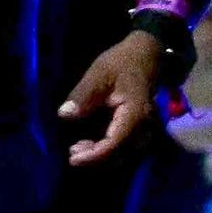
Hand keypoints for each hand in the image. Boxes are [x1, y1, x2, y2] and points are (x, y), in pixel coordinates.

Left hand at [58, 28, 169, 165]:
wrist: (146, 55)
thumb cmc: (123, 62)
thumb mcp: (99, 73)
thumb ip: (83, 95)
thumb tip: (64, 114)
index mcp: (134, 114)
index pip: (115, 143)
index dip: (94, 155)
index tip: (72, 158)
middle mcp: (143, 127)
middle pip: (120, 154)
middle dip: (96, 158)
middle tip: (72, 152)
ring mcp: (143, 129)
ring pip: (123, 154)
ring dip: (101, 156)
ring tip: (77, 148)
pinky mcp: (138, 128)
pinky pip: (124, 146)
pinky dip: (106, 149)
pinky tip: (89, 144)